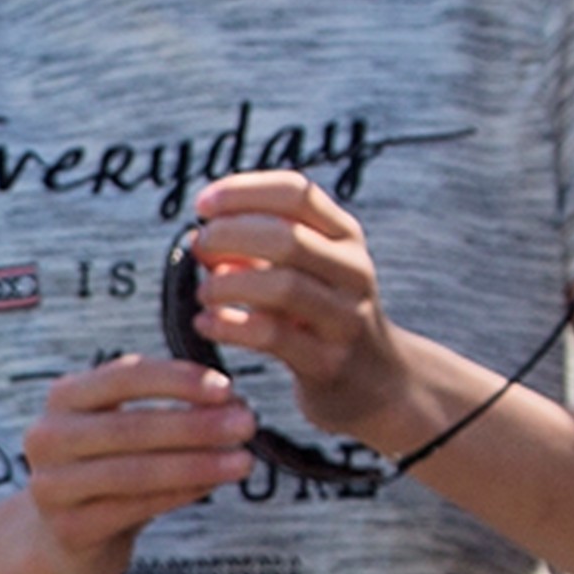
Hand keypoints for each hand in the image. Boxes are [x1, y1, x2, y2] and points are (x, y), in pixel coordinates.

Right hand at [13, 355, 256, 573]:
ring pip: (135, 472)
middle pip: (130, 427)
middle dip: (195, 425)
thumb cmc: (107, 467)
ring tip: (243, 461)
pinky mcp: (69, 529)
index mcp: (64, 398)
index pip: (124, 377)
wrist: (61, 535)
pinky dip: (180, 495)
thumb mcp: (123, 425)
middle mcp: (47, 438)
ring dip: (196, 464)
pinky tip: (212, 485)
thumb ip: (163, 407)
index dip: (177, 380)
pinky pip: (135, 508)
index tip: (227, 388)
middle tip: (247, 423)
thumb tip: (233, 403)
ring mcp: (52, 486)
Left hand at [179, 171, 401, 437]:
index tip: (202, 205)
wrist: (375, 382)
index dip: (244, 191)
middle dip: (231, 237)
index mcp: (345, 236)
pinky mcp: (328, 362)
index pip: (297, 192)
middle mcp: (353, 270)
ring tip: (203, 293)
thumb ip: (255, 251)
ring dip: (229, 285)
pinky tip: (206, 324)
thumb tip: (200, 239)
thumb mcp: (300, 272)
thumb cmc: (320, 317)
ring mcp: (345, 317)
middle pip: (287, 238)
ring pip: (283, 286)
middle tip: (198, 248)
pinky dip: (230, 327)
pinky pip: (272, 337)